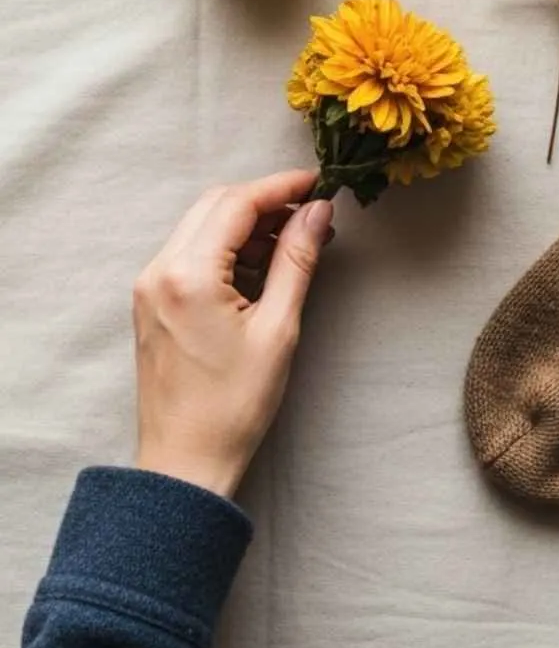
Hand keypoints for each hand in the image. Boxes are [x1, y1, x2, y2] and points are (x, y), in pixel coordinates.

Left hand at [133, 169, 332, 499]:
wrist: (185, 463)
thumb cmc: (233, 407)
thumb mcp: (278, 329)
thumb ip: (297, 260)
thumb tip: (319, 212)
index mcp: (188, 275)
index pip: (237, 203)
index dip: (282, 187)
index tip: (320, 184)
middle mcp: (159, 271)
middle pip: (215, 205)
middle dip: (265, 201)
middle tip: (311, 214)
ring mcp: (149, 286)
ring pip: (202, 225)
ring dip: (246, 223)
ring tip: (294, 242)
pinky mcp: (151, 301)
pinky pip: (190, 252)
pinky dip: (227, 247)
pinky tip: (261, 265)